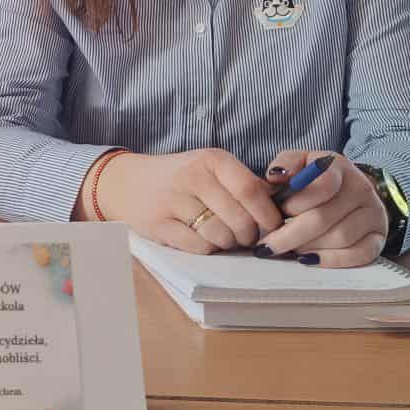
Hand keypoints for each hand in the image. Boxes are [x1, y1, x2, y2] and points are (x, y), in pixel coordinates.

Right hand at [95, 147, 283, 253]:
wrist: (127, 182)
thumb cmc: (180, 178)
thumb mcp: (211, 169)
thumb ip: (244, 184)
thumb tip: (282, 207)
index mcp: (211, 160)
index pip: (250, 190)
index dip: (267, 215)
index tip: (273, 228)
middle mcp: (192, 177)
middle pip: (239, 219)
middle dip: (249, 235)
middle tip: (246, 237)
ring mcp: (173, 201)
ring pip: (220, 236)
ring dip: (228, 244)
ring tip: (223, 238)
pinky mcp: (159, 224)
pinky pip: (198, 247)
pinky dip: (207, 249)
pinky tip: (203, 240)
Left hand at [255, 150, 386, 267]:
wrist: (352, 191)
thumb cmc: (317, 180)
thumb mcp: (300, 162)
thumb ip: (286, 165)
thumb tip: (275, 176)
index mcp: (339, 167)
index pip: (322, 186)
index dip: (295, 203)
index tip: (276, 213)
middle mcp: (361, 188)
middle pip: (324, 218)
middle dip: (290, 235)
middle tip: (269, 246)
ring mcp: (373, 214)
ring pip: (339, 238)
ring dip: (308, 248)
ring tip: (289, 249)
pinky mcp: (378, 237)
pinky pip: (359, 255)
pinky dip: (331, 260)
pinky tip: (310, 259)